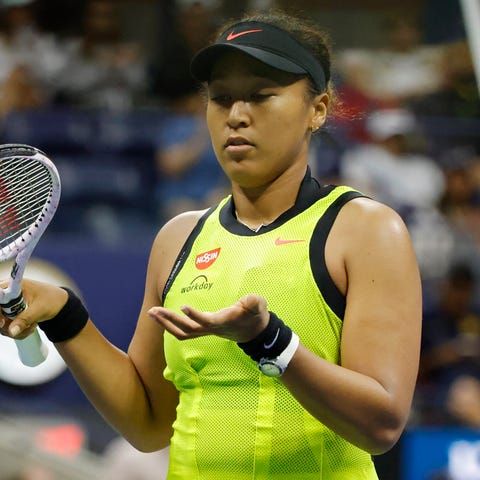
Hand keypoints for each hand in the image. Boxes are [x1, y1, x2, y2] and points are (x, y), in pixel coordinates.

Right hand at [0, 279, 67, 338]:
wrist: (59, 304)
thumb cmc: (51, 299)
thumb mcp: (39, 309)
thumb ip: (25, 319)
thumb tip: (12, 331)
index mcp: (12, 286)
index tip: (2, 322)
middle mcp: (6, 295)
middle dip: (7, 325)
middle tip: (25, 327)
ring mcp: (6, 306)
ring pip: (1, 324)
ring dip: (16, 329)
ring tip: (33, 325)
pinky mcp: (9, 315)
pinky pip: (7, 328)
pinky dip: (19, 331)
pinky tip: (31, 326)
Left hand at [148, 294, 269, 342]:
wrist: (255, 331)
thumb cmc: (255, 316)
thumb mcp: (259, 306)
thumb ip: (254, 303)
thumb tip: (250, 300)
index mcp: (223, 322)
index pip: (207, 321)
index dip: (195, 316)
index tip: (183, 306)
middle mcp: (212, 329)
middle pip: (187, 329)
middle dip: (170, 320)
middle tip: (154, 310)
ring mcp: (206, 331)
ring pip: (182, 332)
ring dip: (166, 323)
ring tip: (152, 313)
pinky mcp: (204, 329)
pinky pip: (184, 331)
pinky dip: (171, 324)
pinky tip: (162, 316)